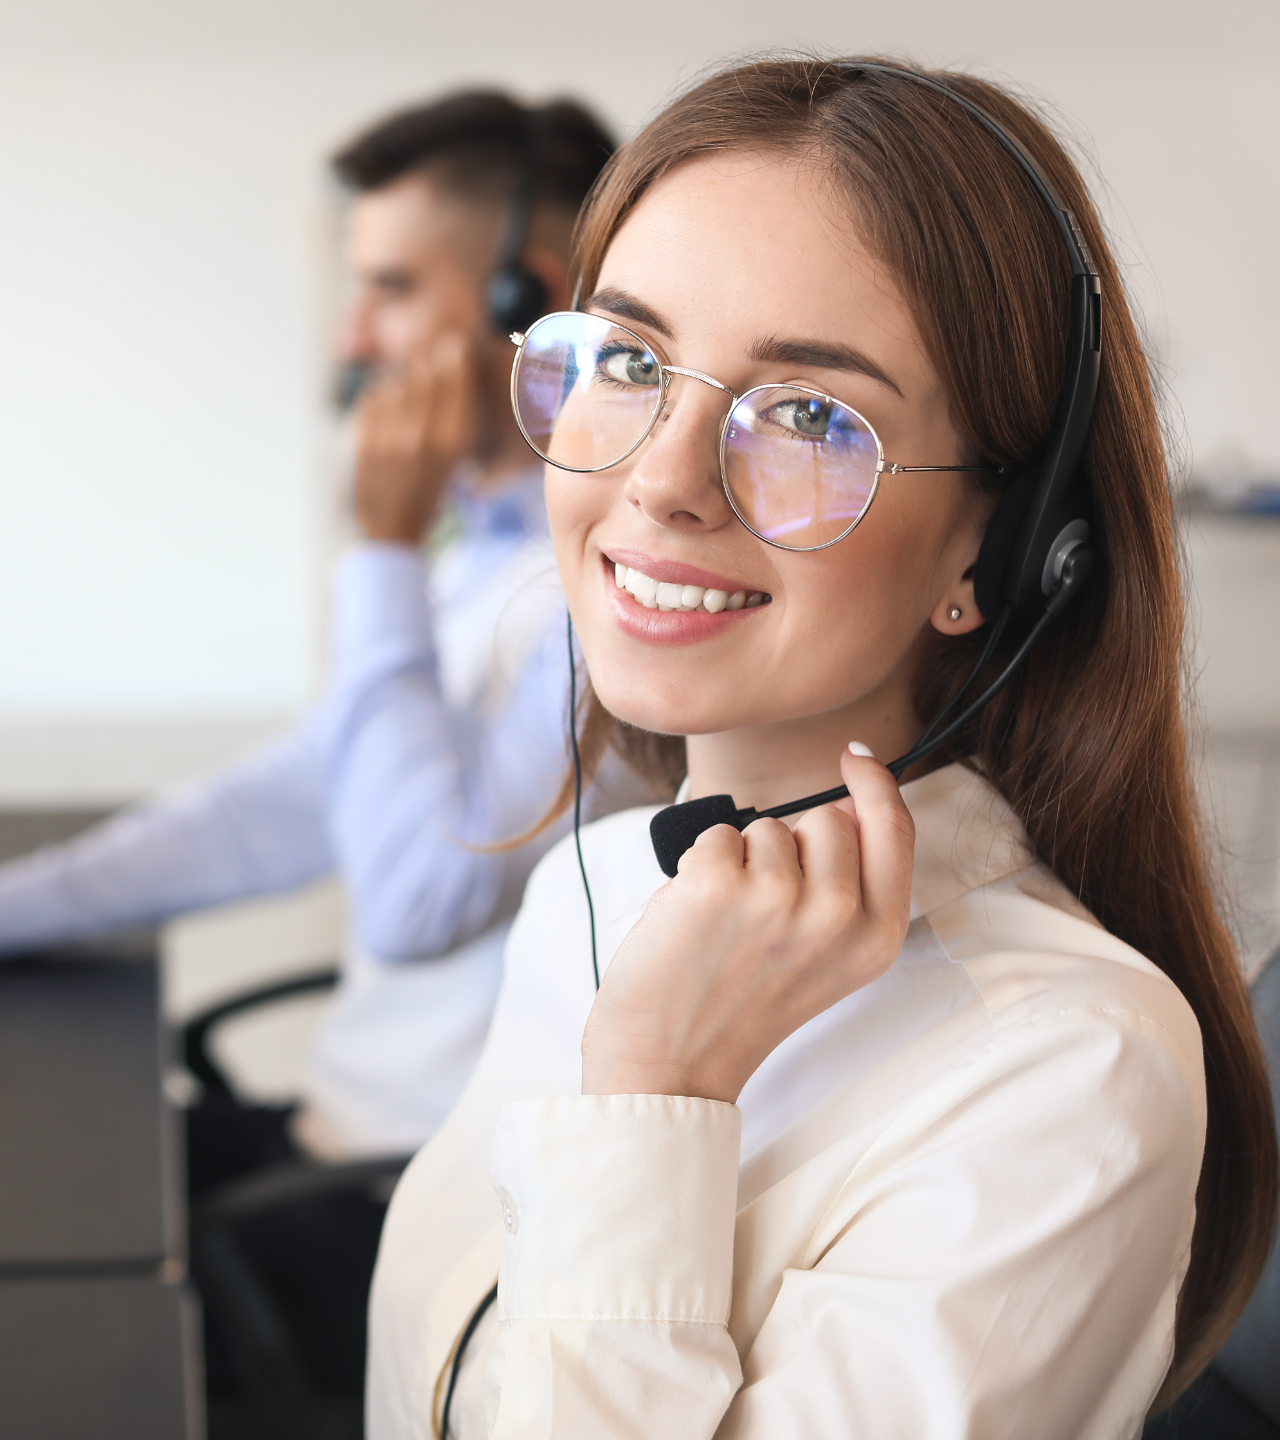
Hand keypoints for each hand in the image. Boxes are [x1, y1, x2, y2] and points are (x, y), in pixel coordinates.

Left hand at [353, 333, 476, 543]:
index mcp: (454, 442)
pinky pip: (375, 396)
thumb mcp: (455, 457)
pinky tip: (391, 409)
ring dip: (405, 379)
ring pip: (398, 382)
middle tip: (432, 357)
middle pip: (427, 374)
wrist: (392, 527)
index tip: (455, 345)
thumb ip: (456, 410)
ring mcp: (391, 437)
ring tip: (411, 391)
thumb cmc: (430, 490)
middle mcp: (424, 436)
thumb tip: (450, 353)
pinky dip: (383, 396)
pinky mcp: (365, 439)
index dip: (456, 356)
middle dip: (430, 361)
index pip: (456, 379)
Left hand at [581, 747, 914, 1103]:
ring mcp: (777, 900)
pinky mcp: (716, 886)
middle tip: (764, 912)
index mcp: (876, 938)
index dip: (876, 784)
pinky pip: (714, 836)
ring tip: (727, 924)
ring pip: (765, 827)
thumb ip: (848, 886)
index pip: (895, 831)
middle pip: (826, 818)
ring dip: (740, 861)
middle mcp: (837, 918)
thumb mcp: (826, 960)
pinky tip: (696, 919)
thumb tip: (844, 801)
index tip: (855, 756)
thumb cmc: (741, 1007)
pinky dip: (698, 867)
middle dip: (793, 845)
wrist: (672, 1065)